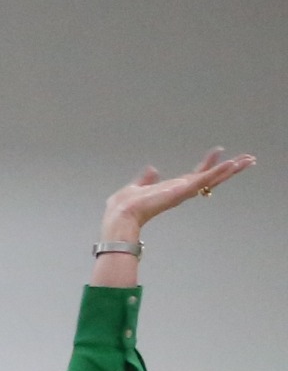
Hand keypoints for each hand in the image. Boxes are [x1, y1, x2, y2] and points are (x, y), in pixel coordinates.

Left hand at [102, 149, 253, 243]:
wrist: (121, 217)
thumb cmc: (124, 207)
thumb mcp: (136, 187)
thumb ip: (146, 179)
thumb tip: (153, 169)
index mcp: (172, 189)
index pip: (195, 175)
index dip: (208, 165)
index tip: (219, 153)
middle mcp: (181, 191)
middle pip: (211, 177)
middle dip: (229, 168)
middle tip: (248, 159)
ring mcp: (183, 191)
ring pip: (213, 178)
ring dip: (231, 168)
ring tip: (249, 160)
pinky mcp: (183, 191)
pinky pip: (204, 180)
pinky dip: (218, 172)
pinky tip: (232, 164)